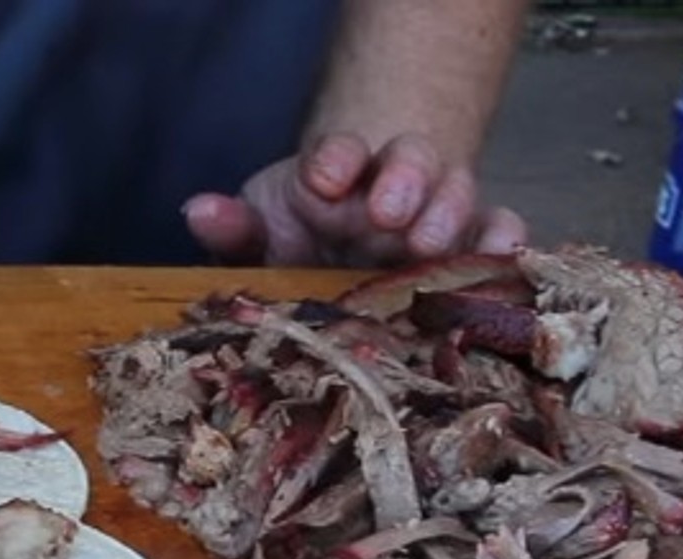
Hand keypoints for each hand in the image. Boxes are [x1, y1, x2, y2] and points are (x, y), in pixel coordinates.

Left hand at [182, 131, 527, 266]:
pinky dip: (504, 235)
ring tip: (429, 240)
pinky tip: (505, 252)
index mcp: (333, 182)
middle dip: (401, 180)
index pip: (336, 155)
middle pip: (407, 164)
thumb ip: (234, 229)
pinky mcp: (468, 243)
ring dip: (446, 209)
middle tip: (386, 211)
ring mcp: (433, 213)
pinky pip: (496, 228)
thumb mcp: (261, 236)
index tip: (323, 179)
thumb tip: (196, 212)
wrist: (344, 260)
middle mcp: (389, 190)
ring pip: (453, 190)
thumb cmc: (298, 245)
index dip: (333, 160)